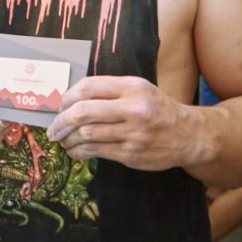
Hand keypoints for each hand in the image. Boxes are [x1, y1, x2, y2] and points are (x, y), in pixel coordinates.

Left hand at [47, 75, 199, 170]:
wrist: (189, 135)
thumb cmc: (156, 109)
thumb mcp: (138, 89)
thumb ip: (109, 91)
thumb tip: (70, 99)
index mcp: (132, 87)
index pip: (88, 87)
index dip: (67, 97)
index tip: (59, 106)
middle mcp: (133, 109)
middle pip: (83, 112)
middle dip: (61, 121)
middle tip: (52, 128)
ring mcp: (133, 134)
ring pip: (87, 134)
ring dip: (67, 138)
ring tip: (61, 139)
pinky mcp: (132, 154)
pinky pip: (97, 152)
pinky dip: (79, 151)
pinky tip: (74, 151)